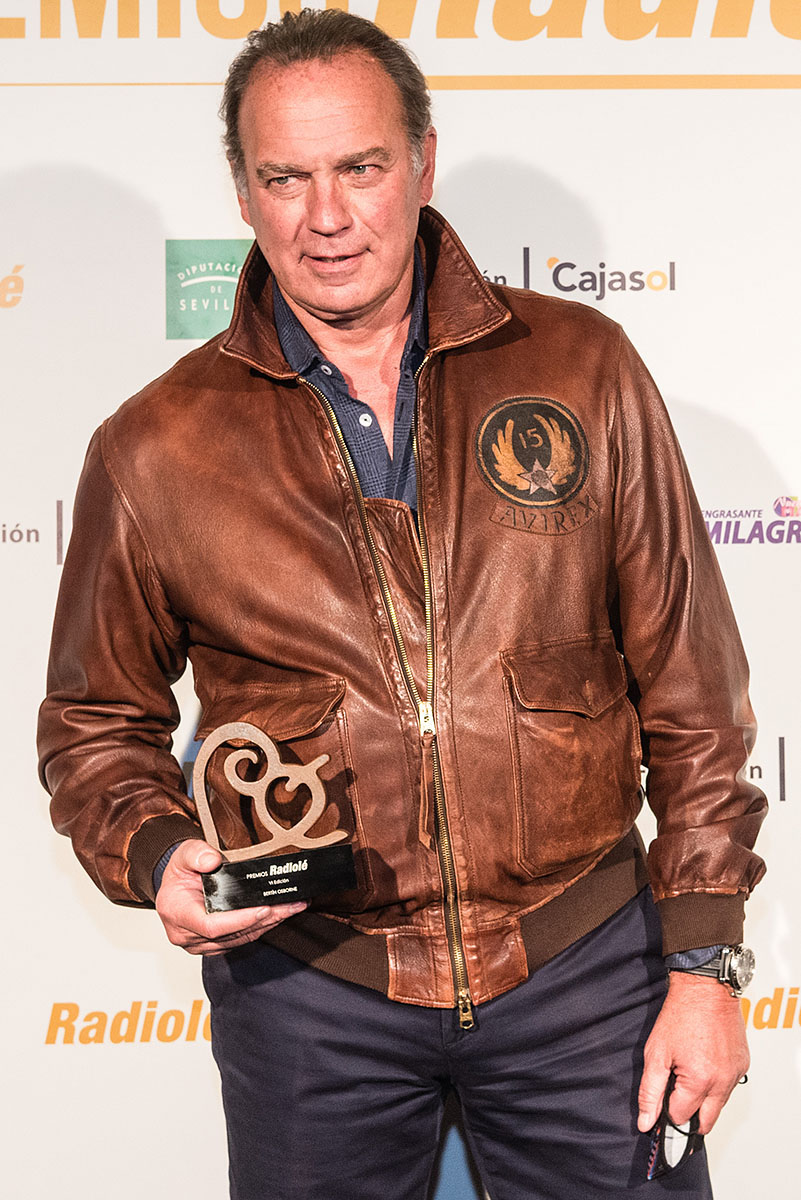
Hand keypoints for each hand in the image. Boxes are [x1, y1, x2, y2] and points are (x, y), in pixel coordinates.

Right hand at [155, 839, 306, 955]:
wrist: (174, 887)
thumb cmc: (179, 873)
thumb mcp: (183, 854)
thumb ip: (196, 853)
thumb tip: (212, 861)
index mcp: (178, 914)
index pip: (211, 926)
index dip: (239, 920)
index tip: (263, 909)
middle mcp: (187, 935)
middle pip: (232, 934)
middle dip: (264, 919)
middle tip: (290, 905)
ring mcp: (200, 944)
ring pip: (240, 939)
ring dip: (268, 924)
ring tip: (291, 907)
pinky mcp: (213, 945)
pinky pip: (240, 939)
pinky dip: (260, 927)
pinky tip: (278, 915)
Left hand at [637, 970, 748, 1134]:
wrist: (705, 989)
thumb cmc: (681, 1015)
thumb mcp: (656, 1053)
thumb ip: (650, 1092)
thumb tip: (646, 1122)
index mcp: (701, 1081)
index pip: (682, 1117)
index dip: (667, 1110)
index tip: (662, 1098)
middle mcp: (723, 1081)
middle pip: (706, 1120)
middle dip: (689, 1113)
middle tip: (675, 1093)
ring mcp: (736, 1073)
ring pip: (719, 1104)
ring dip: (704, 1098)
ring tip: (689, 1069)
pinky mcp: (743, 1064)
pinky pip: (729, 1086)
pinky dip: (716, 1083)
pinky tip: (704, 1063)